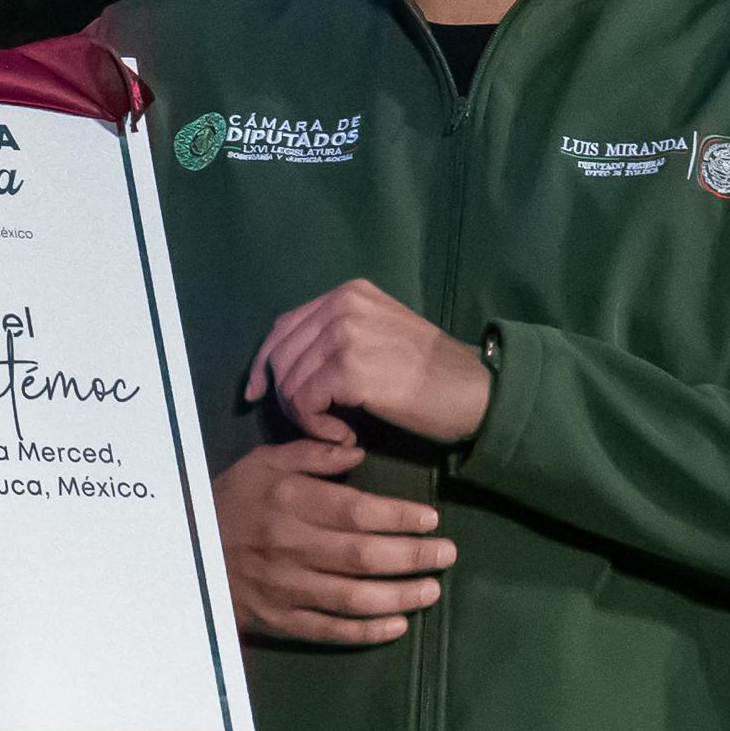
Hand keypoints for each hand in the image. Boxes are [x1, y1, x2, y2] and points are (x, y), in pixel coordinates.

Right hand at [217, 436, 456, 645]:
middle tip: (448, 554)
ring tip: (433, 590)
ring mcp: (283, 588)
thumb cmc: (230, 501)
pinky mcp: (277, 620)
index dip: (399, 517)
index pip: (355, 511)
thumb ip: (310, 455)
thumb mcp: (262, 464)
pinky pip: (329, 630)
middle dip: (413, 556)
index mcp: (287, 502)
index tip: (431, 518)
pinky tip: (398, 624)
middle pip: (362, 556)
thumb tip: (358, 452)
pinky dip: (366, 632)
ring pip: (352, 597)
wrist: (182, 551)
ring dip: (399, 595)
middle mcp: (288, 546)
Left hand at [242, 279, 490, 446]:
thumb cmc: (431, 374)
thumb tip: (285, 365)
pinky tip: (344, 437)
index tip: (255, 394)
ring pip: (289, 383)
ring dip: (305, 417)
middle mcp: (342, 305)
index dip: (263, 363)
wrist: (474, 391)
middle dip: (283, 396)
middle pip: (280, 355)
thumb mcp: (379, 336)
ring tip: (337, 432)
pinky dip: (315, 427)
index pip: (284, 326)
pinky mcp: (349, 368)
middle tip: (312, 423)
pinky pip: (304, 403)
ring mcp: (345, 334)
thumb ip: (335, 337)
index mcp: (348, 294)